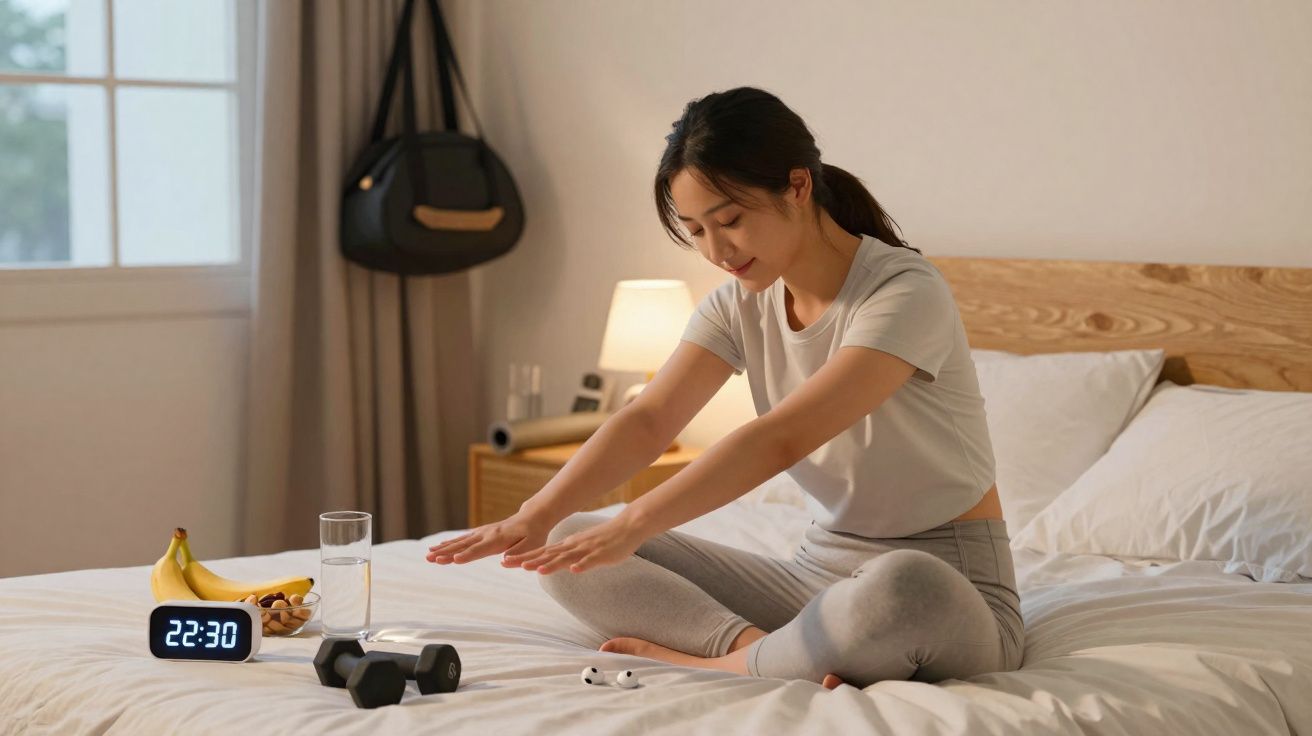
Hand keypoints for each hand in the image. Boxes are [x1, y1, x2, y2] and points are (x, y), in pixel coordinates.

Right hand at [425, 510, 553, 566]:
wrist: (532, 518)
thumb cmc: (534, 534)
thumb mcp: (533, 544)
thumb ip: (519, 553)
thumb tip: (504, 562)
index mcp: (499, 539)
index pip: (480, 549)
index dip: (467, 555)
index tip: (453, 560)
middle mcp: (487, 534)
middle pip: (464, 546)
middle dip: (447, 553)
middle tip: (431, 559)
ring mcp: (482, 532)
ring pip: (459, 542)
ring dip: (443, 549)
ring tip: (428, 555)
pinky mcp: (480, 533)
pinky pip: (461, 539)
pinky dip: (448, 543)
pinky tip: (437, 548)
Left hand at [502, 516, 646, 574]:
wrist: (627, 526)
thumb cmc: (605, 539)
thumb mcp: (581, 547)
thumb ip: (567, 555)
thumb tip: (551, 562)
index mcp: (567, 545)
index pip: (540, 553)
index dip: (522, 557)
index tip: (504, 561)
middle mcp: (573, 546)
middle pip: (546, 555)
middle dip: (527, 560)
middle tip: (506, 563)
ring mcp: (587, 550)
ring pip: (566, 557)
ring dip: (551, 564)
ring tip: (536, 569)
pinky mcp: (602, 554)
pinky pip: (591, 560)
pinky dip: (583, 565)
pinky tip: (574, 570)